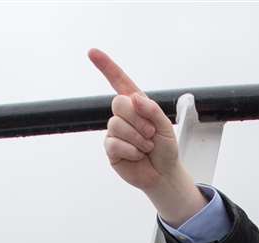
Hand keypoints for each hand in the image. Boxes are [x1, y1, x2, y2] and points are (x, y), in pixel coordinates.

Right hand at [88, 49, 206, 221]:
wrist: (163, 174)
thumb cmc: (165, 148)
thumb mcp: (166, 127)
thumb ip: (152, 110)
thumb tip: (134, 98)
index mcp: (137, 105)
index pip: (119, 81)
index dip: (107, 67)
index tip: (92, 52)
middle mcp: (123, 116)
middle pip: (118, 103)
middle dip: (138, 119)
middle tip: (151, 134)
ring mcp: (115, 132)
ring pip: (117, 125)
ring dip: (137, 138)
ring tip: (146, 147)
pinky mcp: (111, 149)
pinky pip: (114, 143)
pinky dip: (130, 150)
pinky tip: (137, 155)